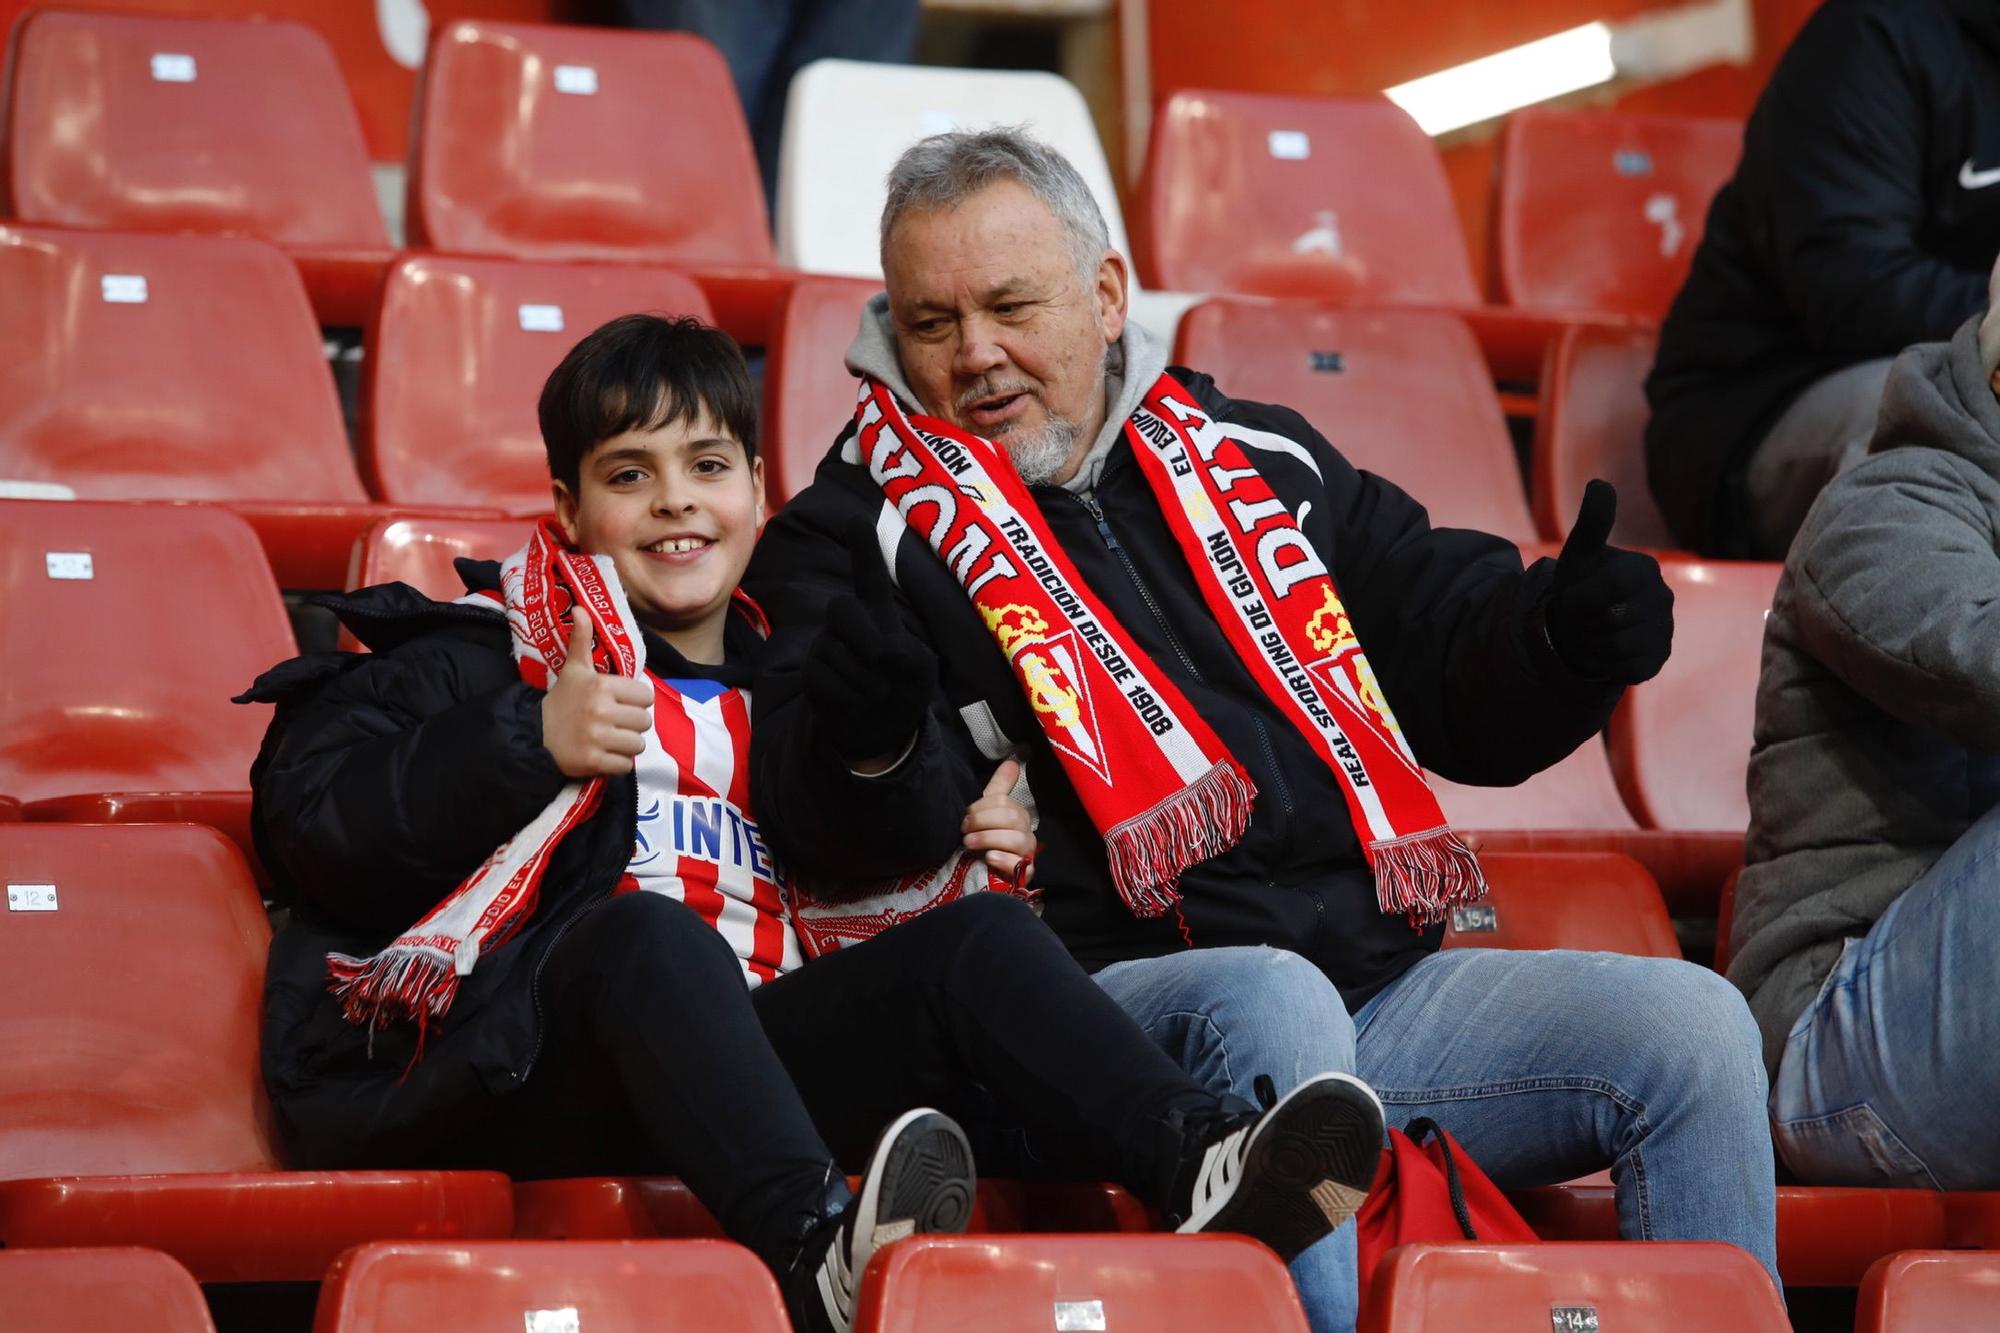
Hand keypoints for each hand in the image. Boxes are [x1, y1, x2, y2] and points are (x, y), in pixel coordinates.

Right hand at [539, 614, 653, 776]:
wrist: (534, 734)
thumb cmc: (562, 700)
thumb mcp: (573, 668)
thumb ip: (581, 640)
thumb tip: (580, 608)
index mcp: (602, 686)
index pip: (646, 696)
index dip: (636, 701)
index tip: (620, 703)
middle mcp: (601, 711)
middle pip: (644, 722)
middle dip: (632, 724)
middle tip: (614, 723)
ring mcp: (598, 738)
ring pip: (638, 745)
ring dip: (627, 745)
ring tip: (610, 739)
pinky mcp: (593, 762)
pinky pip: (625, 766)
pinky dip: (618, 763)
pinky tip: (603, 754)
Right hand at [803, 521, 938, 767]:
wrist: (880, 730)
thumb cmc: (904, 689)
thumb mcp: (921, 671)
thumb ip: (908, 656)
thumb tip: (879, 655)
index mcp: (878, 614)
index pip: (869, 577)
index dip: (863, 549)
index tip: (856, 519)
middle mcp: (848, 623)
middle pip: (841, 610)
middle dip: (865, 639)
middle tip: (884, 664)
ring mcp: (826, 646)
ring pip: (840, 656)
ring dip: (868, 684)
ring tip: (875, 693)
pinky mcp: (812, 673)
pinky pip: (829, 680)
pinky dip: (852, 699)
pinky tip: (857, 703)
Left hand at [961, 759, 1035, 884]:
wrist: (979, 876)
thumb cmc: (984, 841)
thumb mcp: (986, 813)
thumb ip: (999, 788)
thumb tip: (1012, 761)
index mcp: (1017, 816)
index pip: (1004, 802)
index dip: (981, 807)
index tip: (965, 816)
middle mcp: (1026, 833)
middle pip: (1012, 818)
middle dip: (983, 822)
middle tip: (964, 831)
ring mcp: (1027, 855)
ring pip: (1017, 839)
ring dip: (988, 839)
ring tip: (969, 844)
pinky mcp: (1024, 875)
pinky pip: (1020, 865)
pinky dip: (1003, 860)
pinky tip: (988, 858)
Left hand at [1543, 480, 1673, 683]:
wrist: (1577, 626)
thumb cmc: (1579, 584)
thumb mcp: (1579, 552)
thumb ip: (1592, 521)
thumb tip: (1600, 483)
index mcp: (1644, 569)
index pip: (1614, 586)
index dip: (1583, 596)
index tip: (1571, 597)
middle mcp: (1662, 598)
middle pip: (1612, 619)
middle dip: (1584, 622)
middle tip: (1582, 617)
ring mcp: (1664, 630)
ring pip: (1618, 645)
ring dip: (1592, 643)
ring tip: (1591, 632)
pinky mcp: (1658, 659)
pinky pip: (1626, 668)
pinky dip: (1605, 663)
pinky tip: (1604, 650)